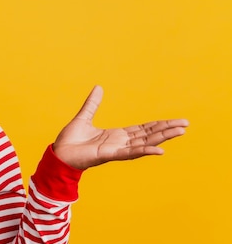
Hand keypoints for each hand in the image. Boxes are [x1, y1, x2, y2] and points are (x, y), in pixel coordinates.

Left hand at [53, 85, 188, 169]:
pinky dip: (145, 151)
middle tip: (185, 125)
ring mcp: (115, 150)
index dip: (158, 125)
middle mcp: (119, 143)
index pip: (142, 129)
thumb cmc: (69, 140)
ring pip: (144, 143)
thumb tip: (98, 88)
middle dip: (166, 130)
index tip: (174, 121)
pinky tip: (159, 150)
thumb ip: (93, 104)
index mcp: (116, 136)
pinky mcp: (108, 155)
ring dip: (161, 138)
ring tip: (179, 132)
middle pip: (148, 135)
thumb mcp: (84, 117)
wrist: (58, 154)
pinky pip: (129, 153)